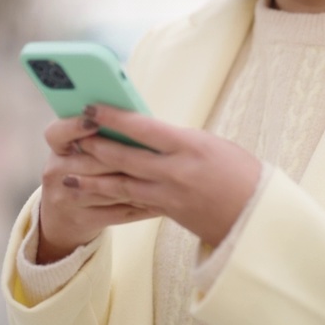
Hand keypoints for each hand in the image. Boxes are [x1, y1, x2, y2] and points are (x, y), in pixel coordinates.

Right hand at [36, 114, 156, 263]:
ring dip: (140, 182)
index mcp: (58, 148)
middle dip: (124, 157)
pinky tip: (163, 201)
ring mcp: (66, 199)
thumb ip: (103, 135)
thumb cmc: (84, 169)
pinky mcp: (83, 220)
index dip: (75, 126)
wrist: (64, 215)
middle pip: (92, 162)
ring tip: (167, 176)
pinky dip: (142, 206)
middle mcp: (56, 172)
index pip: (56, 133)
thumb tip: (137, 118)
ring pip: (108, 189)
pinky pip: (118, 212)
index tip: (95, 120)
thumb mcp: (82, 149)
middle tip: (155, 150)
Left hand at [70, 104, 261, 247]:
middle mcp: (175, 172)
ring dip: (92, 179)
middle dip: (95, 147)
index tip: (92, 107)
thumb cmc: (240, 172)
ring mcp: (169, 196)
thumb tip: (143, 133)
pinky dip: (111, 197)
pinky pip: (132, 203)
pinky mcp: (167, 213)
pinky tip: (93, 194)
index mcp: (190, 147)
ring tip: (69, 174)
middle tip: (73, 137)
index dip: (114, 118)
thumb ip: (176, 140)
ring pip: (121, 186)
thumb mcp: (210, 144)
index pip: (143, 128)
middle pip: (125, 158)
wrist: (256, 217)